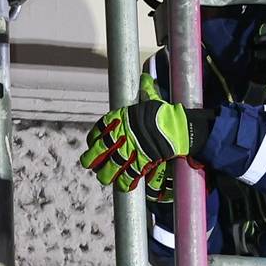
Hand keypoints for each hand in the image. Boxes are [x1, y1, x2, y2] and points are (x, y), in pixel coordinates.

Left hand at [78, 79, 192, 193]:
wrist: (175, 128)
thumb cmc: (164, 114)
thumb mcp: (152, 100)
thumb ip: (146, 91)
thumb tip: (147, 79)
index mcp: (119, 120)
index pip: (98, 131)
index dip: (92, 140)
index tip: (92, 145)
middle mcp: (119, 137)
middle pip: (97, 152)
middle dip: (91, 160)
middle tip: (90, 164)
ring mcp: (128, 152)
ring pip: (109, 168)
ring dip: (105, 174)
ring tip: (104, 177)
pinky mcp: (139, 164)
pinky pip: (127, 177)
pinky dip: (124, 183)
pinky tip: (122, 185)